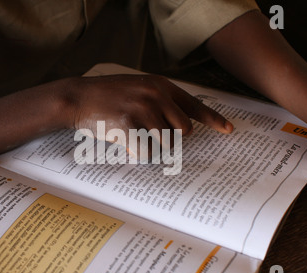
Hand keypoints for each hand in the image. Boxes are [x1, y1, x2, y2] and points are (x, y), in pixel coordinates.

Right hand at [66, 74, 232, 149]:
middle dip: (172, 139)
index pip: (194, 105)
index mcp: (160, 86)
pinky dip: (138, 154)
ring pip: (166, 144)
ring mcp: (142, 109)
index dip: (214, 119)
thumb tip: (182, 126)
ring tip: (134, 137)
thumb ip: (161, 101)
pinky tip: (125, 144)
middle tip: (151, 136)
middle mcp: (155, 95)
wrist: (78, 97)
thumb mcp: (138, 88)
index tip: (228, 130)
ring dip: (152, 147)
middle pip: (184, 130)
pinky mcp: (128, 125)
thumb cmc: (108, 96)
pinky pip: (146, 152)